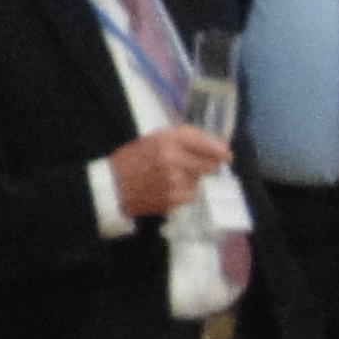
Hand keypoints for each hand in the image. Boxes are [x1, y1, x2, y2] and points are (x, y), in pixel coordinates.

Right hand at [107, 125, 229, 215]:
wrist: (113, 186)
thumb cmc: (133, 158)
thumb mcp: (155, 138)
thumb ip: (184, 139)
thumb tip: (214, 144)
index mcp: (169, 140)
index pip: (207, 144)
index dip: (220, 150)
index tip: (226, 154)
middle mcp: (175, 160)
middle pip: (210, 165)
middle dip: (209, 165)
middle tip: (202, 165)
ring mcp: (176, 182)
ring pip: (201, 180)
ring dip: (195, 178)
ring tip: (176, 177)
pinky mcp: (174, 200)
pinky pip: (191, 194)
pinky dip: (186, 191)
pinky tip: (170, 188)